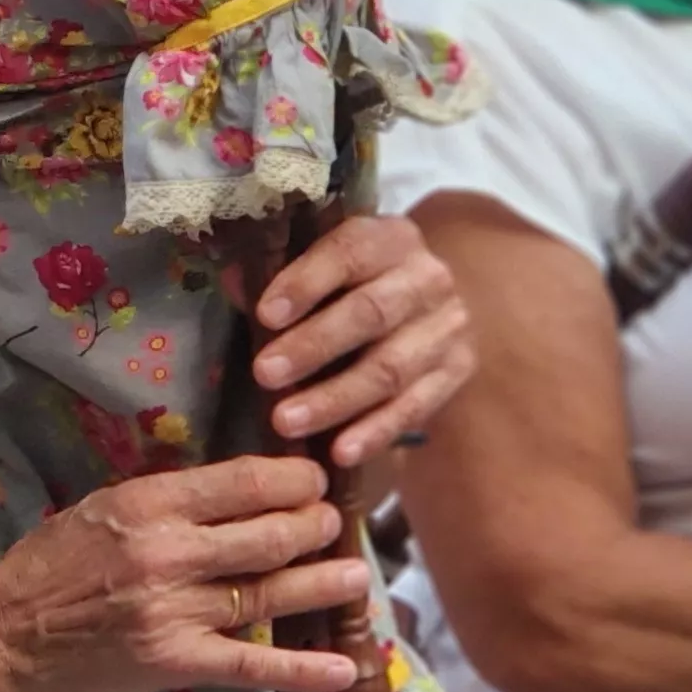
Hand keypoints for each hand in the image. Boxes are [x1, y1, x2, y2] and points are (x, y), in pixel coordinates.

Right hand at [0, 456, 365, 691]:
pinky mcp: (176, 662)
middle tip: (333, 523)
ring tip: (356, 572)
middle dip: (313, 526)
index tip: (314, 480)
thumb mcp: (105, 505)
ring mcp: (174, 611)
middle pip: (267, 535)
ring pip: (269, 590)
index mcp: (148, 503)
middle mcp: (167, 553)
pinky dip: (301, 668)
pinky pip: (251, 663)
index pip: (243, 482)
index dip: (293, 480)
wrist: (8, 635)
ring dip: (323, 581)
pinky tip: (342, 666)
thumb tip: (239, 486)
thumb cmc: (53, 563)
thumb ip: (169, 498)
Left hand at [246, 214, 475, 467]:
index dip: (305, 283)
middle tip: (264, 374)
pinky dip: (376, 432)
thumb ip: (284, 274)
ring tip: (286, 421)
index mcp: (389, 238)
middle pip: (370, 313)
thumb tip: (233, 284)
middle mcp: (426, 277)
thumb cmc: (358, 283)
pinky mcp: (457, 371)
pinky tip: (340, 452)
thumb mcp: (329, 265)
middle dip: (314, 346)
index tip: (264, 315)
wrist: (431, 305)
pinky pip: (415, 407)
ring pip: (391, 367)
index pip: (348, 253)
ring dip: (335, 398)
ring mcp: (446, 327)